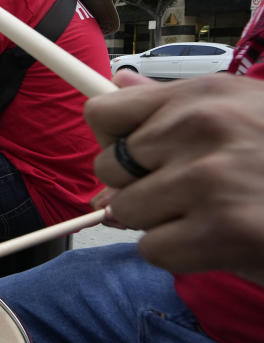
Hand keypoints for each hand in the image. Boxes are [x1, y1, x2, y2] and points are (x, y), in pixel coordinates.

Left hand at [85, 71, 263, 284]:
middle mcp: (201, 127)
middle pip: (108, 168)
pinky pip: (152, 248)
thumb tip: (114, 88)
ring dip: (158, 222)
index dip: (111, 141)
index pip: (102, 113)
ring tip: (208, 214)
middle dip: (137, 186)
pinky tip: (217, 241)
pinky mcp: (225, 229)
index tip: (136, 156)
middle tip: (187, 192)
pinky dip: (177, 254)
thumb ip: (172, 105)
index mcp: (201, 93)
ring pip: (125, 211)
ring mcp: (210, 179)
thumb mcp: (241, 108)